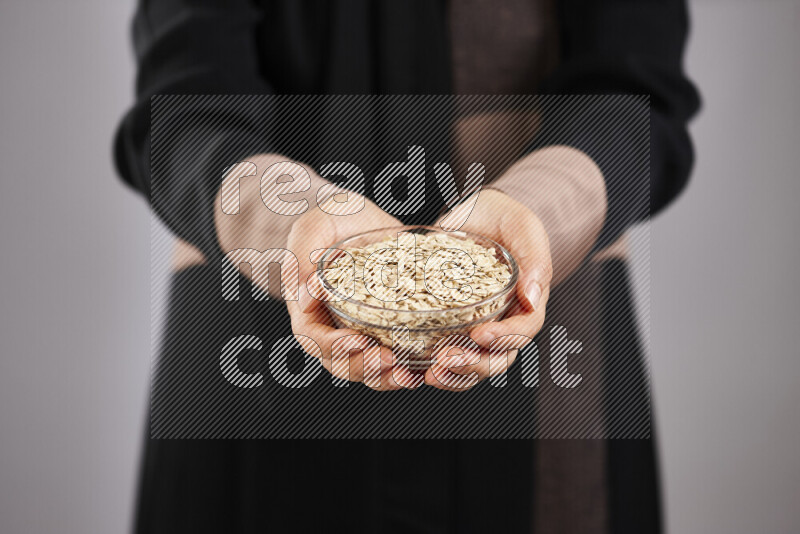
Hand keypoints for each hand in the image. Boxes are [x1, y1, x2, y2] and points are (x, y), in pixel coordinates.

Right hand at [286, 196, 420, 390]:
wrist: (363, 219)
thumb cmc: (333, 219)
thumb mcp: (316, 223)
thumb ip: (304, 251)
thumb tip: (306, 290)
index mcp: (308, 306)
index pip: (313, 337)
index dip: (333, 345)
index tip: (356, 340)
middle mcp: (332, 325)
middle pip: (340, 362)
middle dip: (363, 367)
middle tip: (388, 359)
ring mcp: (360, 331)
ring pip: (366, 368)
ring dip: (386, 377)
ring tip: (408, 373)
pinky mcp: (387, 330)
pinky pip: (393, 357)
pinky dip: (407, 367)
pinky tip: (424, 368)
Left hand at [424, 189, 552, 390]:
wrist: (476, 212)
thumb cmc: (505, 217)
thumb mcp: (524, 227)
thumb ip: (535, 258)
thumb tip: (532, 296)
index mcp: (527, 302)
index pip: (524, 331)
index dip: (504, 339)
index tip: (478, 334)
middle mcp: (505, 320)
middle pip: (498, 357)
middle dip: (474, 364)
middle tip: (447, 360)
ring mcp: (478, 325)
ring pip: (473, 363)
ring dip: (453, 374)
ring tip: (430, 373)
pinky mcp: (451, 324)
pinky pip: (447, 353)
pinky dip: (433, 364)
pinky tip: (414, 365)